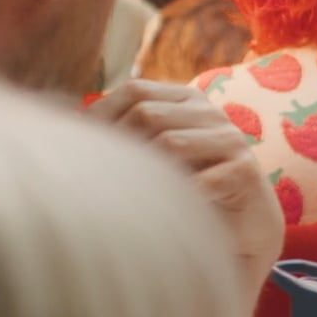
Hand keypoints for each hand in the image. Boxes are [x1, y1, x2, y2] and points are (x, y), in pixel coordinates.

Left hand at [88, 80, 282, 312]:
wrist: (246, 225)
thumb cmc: (193, 188)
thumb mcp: (160, 154)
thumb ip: (131, 133)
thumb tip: (70, 123)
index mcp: (188, 99)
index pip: (136, 91)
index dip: (104, 114)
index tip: (84, 147)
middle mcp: (212, 112)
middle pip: (147, 114)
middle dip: (122, 146)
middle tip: (104, 178)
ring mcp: (231, 139)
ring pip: (169, 143)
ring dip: (145, 173)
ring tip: (132, 195)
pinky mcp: (244, 170)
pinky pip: (196, 181)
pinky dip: (175, 198)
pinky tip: (165, 211)